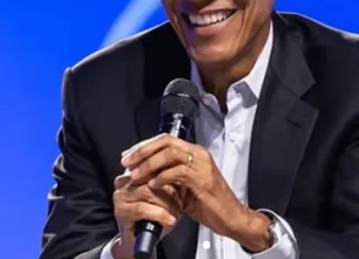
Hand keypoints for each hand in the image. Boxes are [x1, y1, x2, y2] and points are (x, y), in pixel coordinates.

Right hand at [111, 172, 182, 258]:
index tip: (184, 185)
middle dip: (171, 190)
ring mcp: (120, 196)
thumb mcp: (165, 196)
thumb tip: (184, 172)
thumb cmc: (154, 218)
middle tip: (181, 202)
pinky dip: (160, 214)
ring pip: (148, 191)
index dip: (171, 175)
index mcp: (134, 173)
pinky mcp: (121, 211)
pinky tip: (170, 220)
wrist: (140, 242)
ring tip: (177, 212)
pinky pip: (142, 208)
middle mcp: (124, 182)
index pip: (154, 166)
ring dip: (166, 203)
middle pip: (152, 177)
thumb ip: (170, 182)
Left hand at [121, 134, 272, 251]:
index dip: (144, 146)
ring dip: (149, 164)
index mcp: (195, 153)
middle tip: (126, 162)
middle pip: (166, 142)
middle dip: (143, 151)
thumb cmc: (209, 204)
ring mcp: (202, 165)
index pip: (166, 140)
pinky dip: (162, 178)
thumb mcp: (185, 187)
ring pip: (170, 154)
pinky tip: (152, 185)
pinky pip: (177, 172)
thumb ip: (169, 177)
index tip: (128, 156)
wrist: (231, 217)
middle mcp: (199, 154)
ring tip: (136, 175)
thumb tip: (144, 174)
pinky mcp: (202, 180)